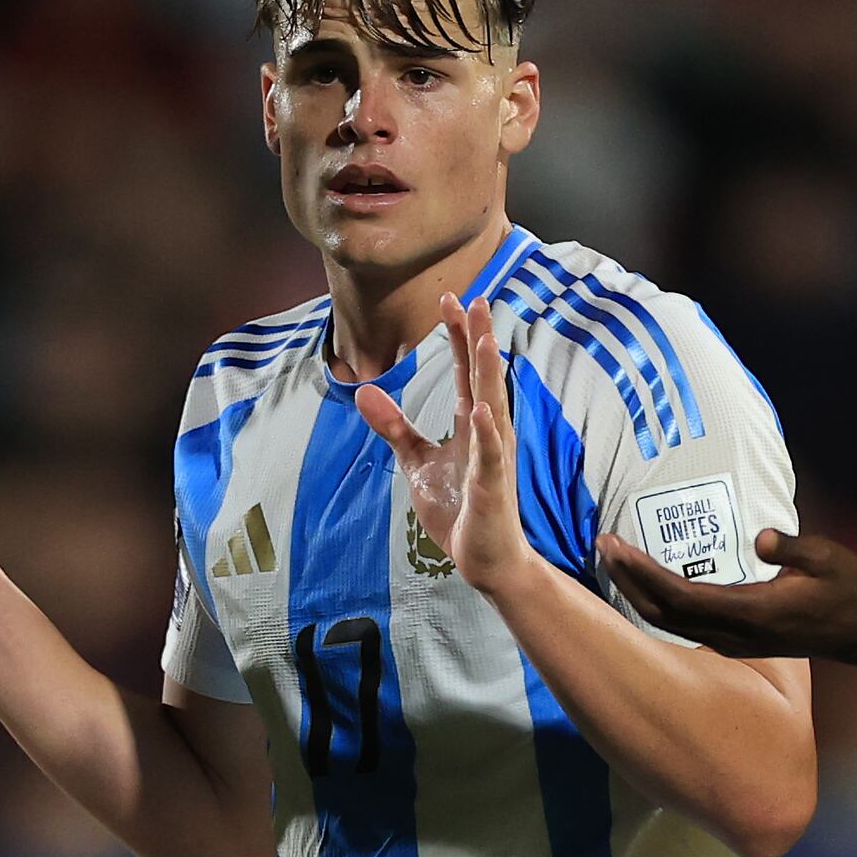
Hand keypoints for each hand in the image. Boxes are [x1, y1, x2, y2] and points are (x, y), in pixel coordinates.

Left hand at [350, 295, 542, 595]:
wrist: (484, 557)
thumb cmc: (460, 509)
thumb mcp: (417, 462)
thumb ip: (395, 426)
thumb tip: (363, 391)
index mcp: (473, 424)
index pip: (466, 371)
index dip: (460, 336)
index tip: (452, 298)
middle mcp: (488, 433)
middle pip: (483, 378)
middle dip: (478, 339)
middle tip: (475, 299)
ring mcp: (492, 458)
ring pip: (493, 408)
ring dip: (488, 375)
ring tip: (484, 339)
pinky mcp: (491, 487)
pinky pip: (489, 456)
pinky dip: (487, 433)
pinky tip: (482, 410)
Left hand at [602, 517, 856, 674]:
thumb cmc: (848, 588)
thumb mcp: (827, 559)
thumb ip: (792, 548)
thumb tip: (763, 537)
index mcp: (754, 614)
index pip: (683, 596)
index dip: (645, 573)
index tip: (617, 545)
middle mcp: (736, 635)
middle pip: (664, 613)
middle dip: (628, 579)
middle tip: (601, 544)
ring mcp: (733, 643)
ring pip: (669, 624)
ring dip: (636, 592)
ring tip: (614, 560)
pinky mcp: (735, 642)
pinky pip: (682, 626)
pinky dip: (656, 604)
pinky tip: (643, 584)